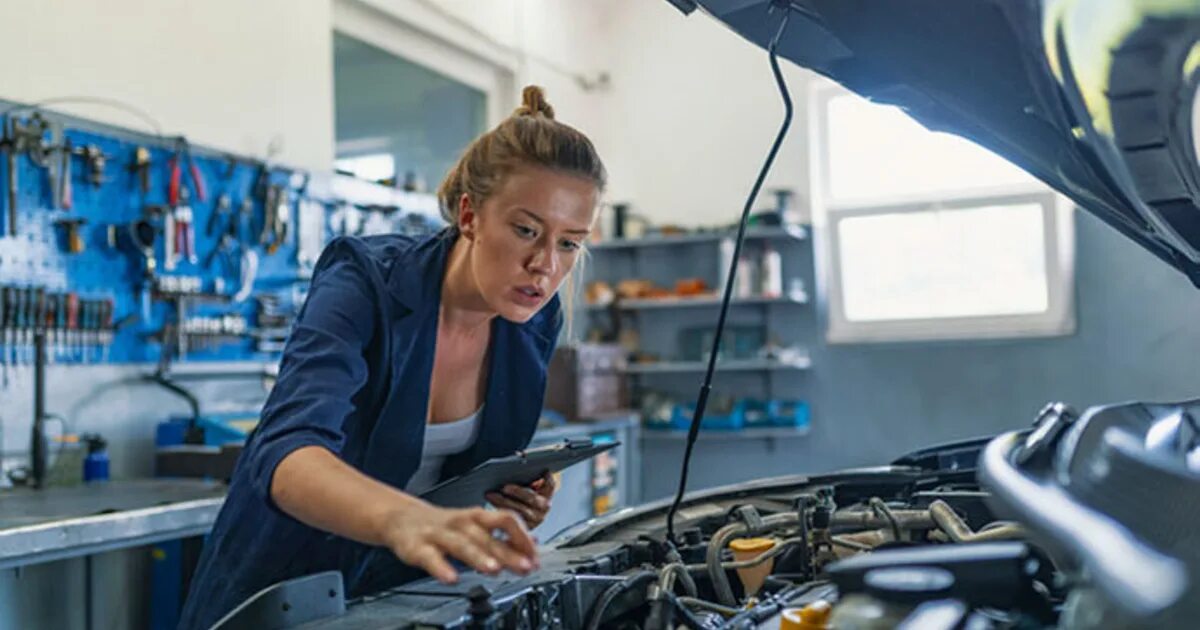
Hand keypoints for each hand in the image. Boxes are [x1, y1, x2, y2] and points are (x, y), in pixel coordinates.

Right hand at [380, 500, 537, 583]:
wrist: (401, 519)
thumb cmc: (443, 525)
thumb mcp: (475, 525)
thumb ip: (502, 536)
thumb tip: (532, 543)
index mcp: (477, 517)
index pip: (506, 521)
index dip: (522, 537)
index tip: (535, 556)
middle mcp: (460, 523)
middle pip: (486, 535)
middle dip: (507, 552)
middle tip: (525, 566)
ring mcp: (438, 534)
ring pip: (460, 544)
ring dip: (479, 556)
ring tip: (494, 570)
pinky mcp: (417, 547)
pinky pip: (430, 557)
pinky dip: (441, 567)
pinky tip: (451, 578)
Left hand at [486, 471, 556, 528]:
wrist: (519, 513)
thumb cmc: (521, 492)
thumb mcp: (526, 482)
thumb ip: (526, 474)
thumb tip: (516, 458)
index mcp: (547, 494)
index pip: (550, 484)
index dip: (546, 477)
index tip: (539, 470)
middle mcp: (543, 508)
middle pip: (531, 498)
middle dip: (517, 492)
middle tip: (504, 487)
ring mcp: (534, 519)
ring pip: (520, 511)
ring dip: (503, 502)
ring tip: (490, 494)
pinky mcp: (522, 528)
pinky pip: (511, 520)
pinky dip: (499, 511)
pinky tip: (489, 505)